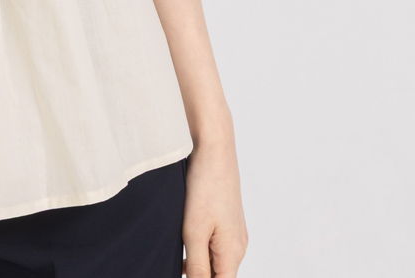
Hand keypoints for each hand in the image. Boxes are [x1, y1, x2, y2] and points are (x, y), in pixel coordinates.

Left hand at [182, 137, 247, 276]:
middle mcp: (238, 246)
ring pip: (216, 259)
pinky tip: (183, 239)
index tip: (183, 272)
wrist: (214, 150)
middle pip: (219, 274)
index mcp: (233, 253)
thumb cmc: (205, 187)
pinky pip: (215, 243)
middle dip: (199, 274)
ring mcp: (234, 232)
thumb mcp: (194, 231)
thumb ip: (198, 266)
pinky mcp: (227, 219)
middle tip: (176, 261)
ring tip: (177, 251)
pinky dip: (201, 247)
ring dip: (198, 261)